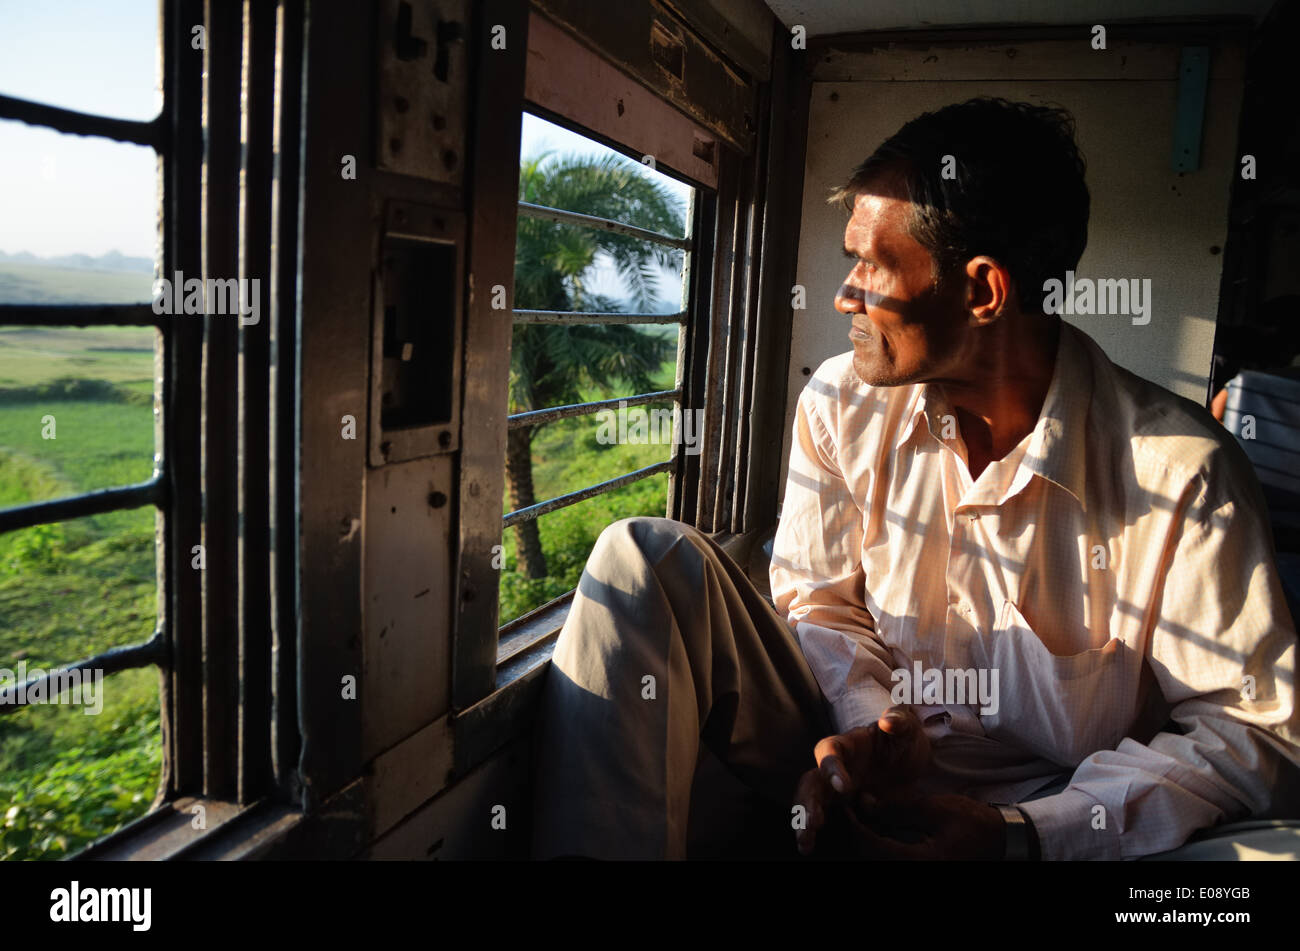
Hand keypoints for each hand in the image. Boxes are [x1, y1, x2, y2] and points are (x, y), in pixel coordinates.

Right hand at [792, 705, 930, 855]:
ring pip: (812, 803)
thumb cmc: (901, 738)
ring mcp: (835, 790)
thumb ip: (900, 721)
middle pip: (811, 783)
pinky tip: (814, 848)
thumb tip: (888, 721)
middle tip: (810, 825)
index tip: (843, 788)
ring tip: (805, 844)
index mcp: (845, 745)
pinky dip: (819, 833)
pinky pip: (827, 819)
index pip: (828, 752)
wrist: (910, 762)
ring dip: (805, 822)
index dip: (831, 768)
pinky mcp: (844, 809)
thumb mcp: (907, 727)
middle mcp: (834, 768)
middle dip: (807, 803)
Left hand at [843, 793, 1006, 859]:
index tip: (845, 806)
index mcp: (920, 862)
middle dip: (859, 835)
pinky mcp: (923, 867)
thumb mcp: (934, 809)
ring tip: (862, 818)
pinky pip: (894, 859)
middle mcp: (917, 871)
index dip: (855, 826)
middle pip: (873, 857)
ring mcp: (920, 870)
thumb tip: (864, 803)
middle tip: (850, 812)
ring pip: (882, 860)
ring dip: (870, 841)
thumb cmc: (973, 823)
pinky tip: (880, 829)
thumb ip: (897, 809)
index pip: (873, 847)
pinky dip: (883, 847)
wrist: (1004, 841)